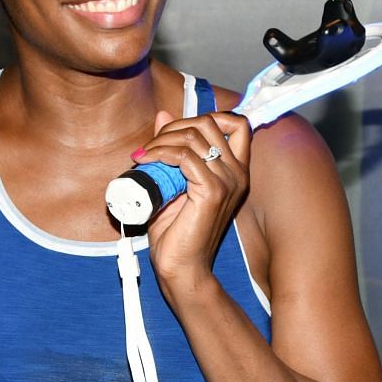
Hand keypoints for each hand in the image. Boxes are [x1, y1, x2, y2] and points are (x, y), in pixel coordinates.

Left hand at [137, 108, 251, 297]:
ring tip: (144, 156)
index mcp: (235, 170)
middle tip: (151, 146)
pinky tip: (146, 162)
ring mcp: (227, 181)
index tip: (177, 131)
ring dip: (162, 140)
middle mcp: (237, 173)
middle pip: (209, 122)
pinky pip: (184, 157)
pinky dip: (160, 153)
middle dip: (175, 127)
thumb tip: (162, 115)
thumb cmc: (177, 230)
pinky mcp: (211, 192)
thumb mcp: (174, 180)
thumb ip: (172, 148)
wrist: (181, 266)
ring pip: (193, 137)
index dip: (208, 115)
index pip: (237, 123)